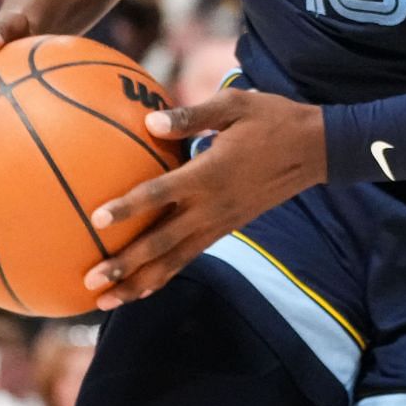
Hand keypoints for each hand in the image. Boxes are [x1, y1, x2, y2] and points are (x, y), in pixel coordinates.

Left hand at [83, 88, 326, 309]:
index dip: (129, 206)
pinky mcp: (227, 228)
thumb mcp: (235, 104)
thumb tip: (148, 121)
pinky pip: (190, 257)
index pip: (162, 193)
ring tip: (105, 302)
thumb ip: (191, 115)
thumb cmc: (272, 119)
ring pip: (174, 260)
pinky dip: (164, 276)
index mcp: (209, 172)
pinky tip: (142, 289)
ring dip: (139, 282)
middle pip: (162, 242)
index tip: (97, 218)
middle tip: (90, 281)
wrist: (315, 149)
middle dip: (125, 265)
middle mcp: (212, 205)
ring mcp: (221, 222)